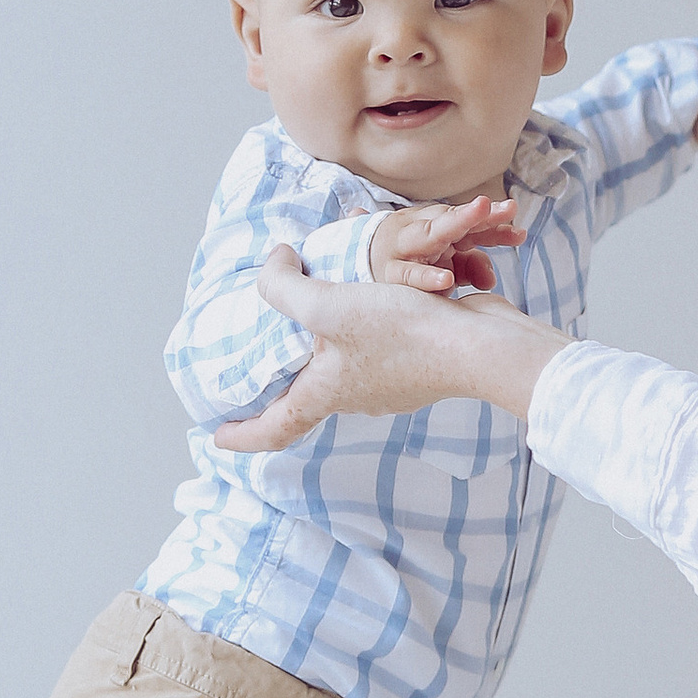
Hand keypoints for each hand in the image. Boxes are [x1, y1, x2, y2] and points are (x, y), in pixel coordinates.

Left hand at [212, 249, 564, 450]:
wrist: (480, 345)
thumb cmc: (403, 332)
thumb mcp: (330, 304)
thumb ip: (287, 285)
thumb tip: (274, 261)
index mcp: (326, 392)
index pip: (275, 428)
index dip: (242, 434)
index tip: (216, 437)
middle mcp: (356, 396)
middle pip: (310, 395)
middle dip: (286, 382)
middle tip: (265, 361)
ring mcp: (391, 383)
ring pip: (347, 366)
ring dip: (330, 344)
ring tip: (320, 312)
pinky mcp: (420, 364)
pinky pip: (381, 346)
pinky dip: (367, 325)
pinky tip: (372, 296)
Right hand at [366, 192, 523, 293]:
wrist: (364, 262)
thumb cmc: (414, 261)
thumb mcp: (448, 264)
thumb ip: (472, 267)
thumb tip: (491, 279)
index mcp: (442, 227)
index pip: (473, 224)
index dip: (496, 223)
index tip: (520, 230)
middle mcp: (425, 230)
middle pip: (454, 219)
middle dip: (477, 213)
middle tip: (503, 208)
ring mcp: (407, 248)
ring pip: (432, 234)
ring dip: (456, 223)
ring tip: (482, 213)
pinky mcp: (393, 272)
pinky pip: (411, 274)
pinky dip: (428, 278)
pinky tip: (447, 281)